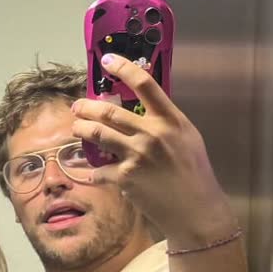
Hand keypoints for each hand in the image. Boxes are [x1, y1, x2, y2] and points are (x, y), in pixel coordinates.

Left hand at [72, 55, 234, 247]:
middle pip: (110, 111)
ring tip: (76, 129)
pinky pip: (99, 170)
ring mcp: (137, 156)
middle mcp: (153, 134)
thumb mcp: (187, 138)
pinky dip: (94, 171)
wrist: (196, 210)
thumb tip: (140, 109)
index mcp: (171, 121)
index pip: (145, 85)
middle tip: (77, 107)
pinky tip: (93, 172)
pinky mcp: (126, 178)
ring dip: (81, 130)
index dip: (124, 68)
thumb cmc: (194, 173)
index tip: (108, 61)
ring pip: (98, 134)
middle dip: (87, 107)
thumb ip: (165, 122)